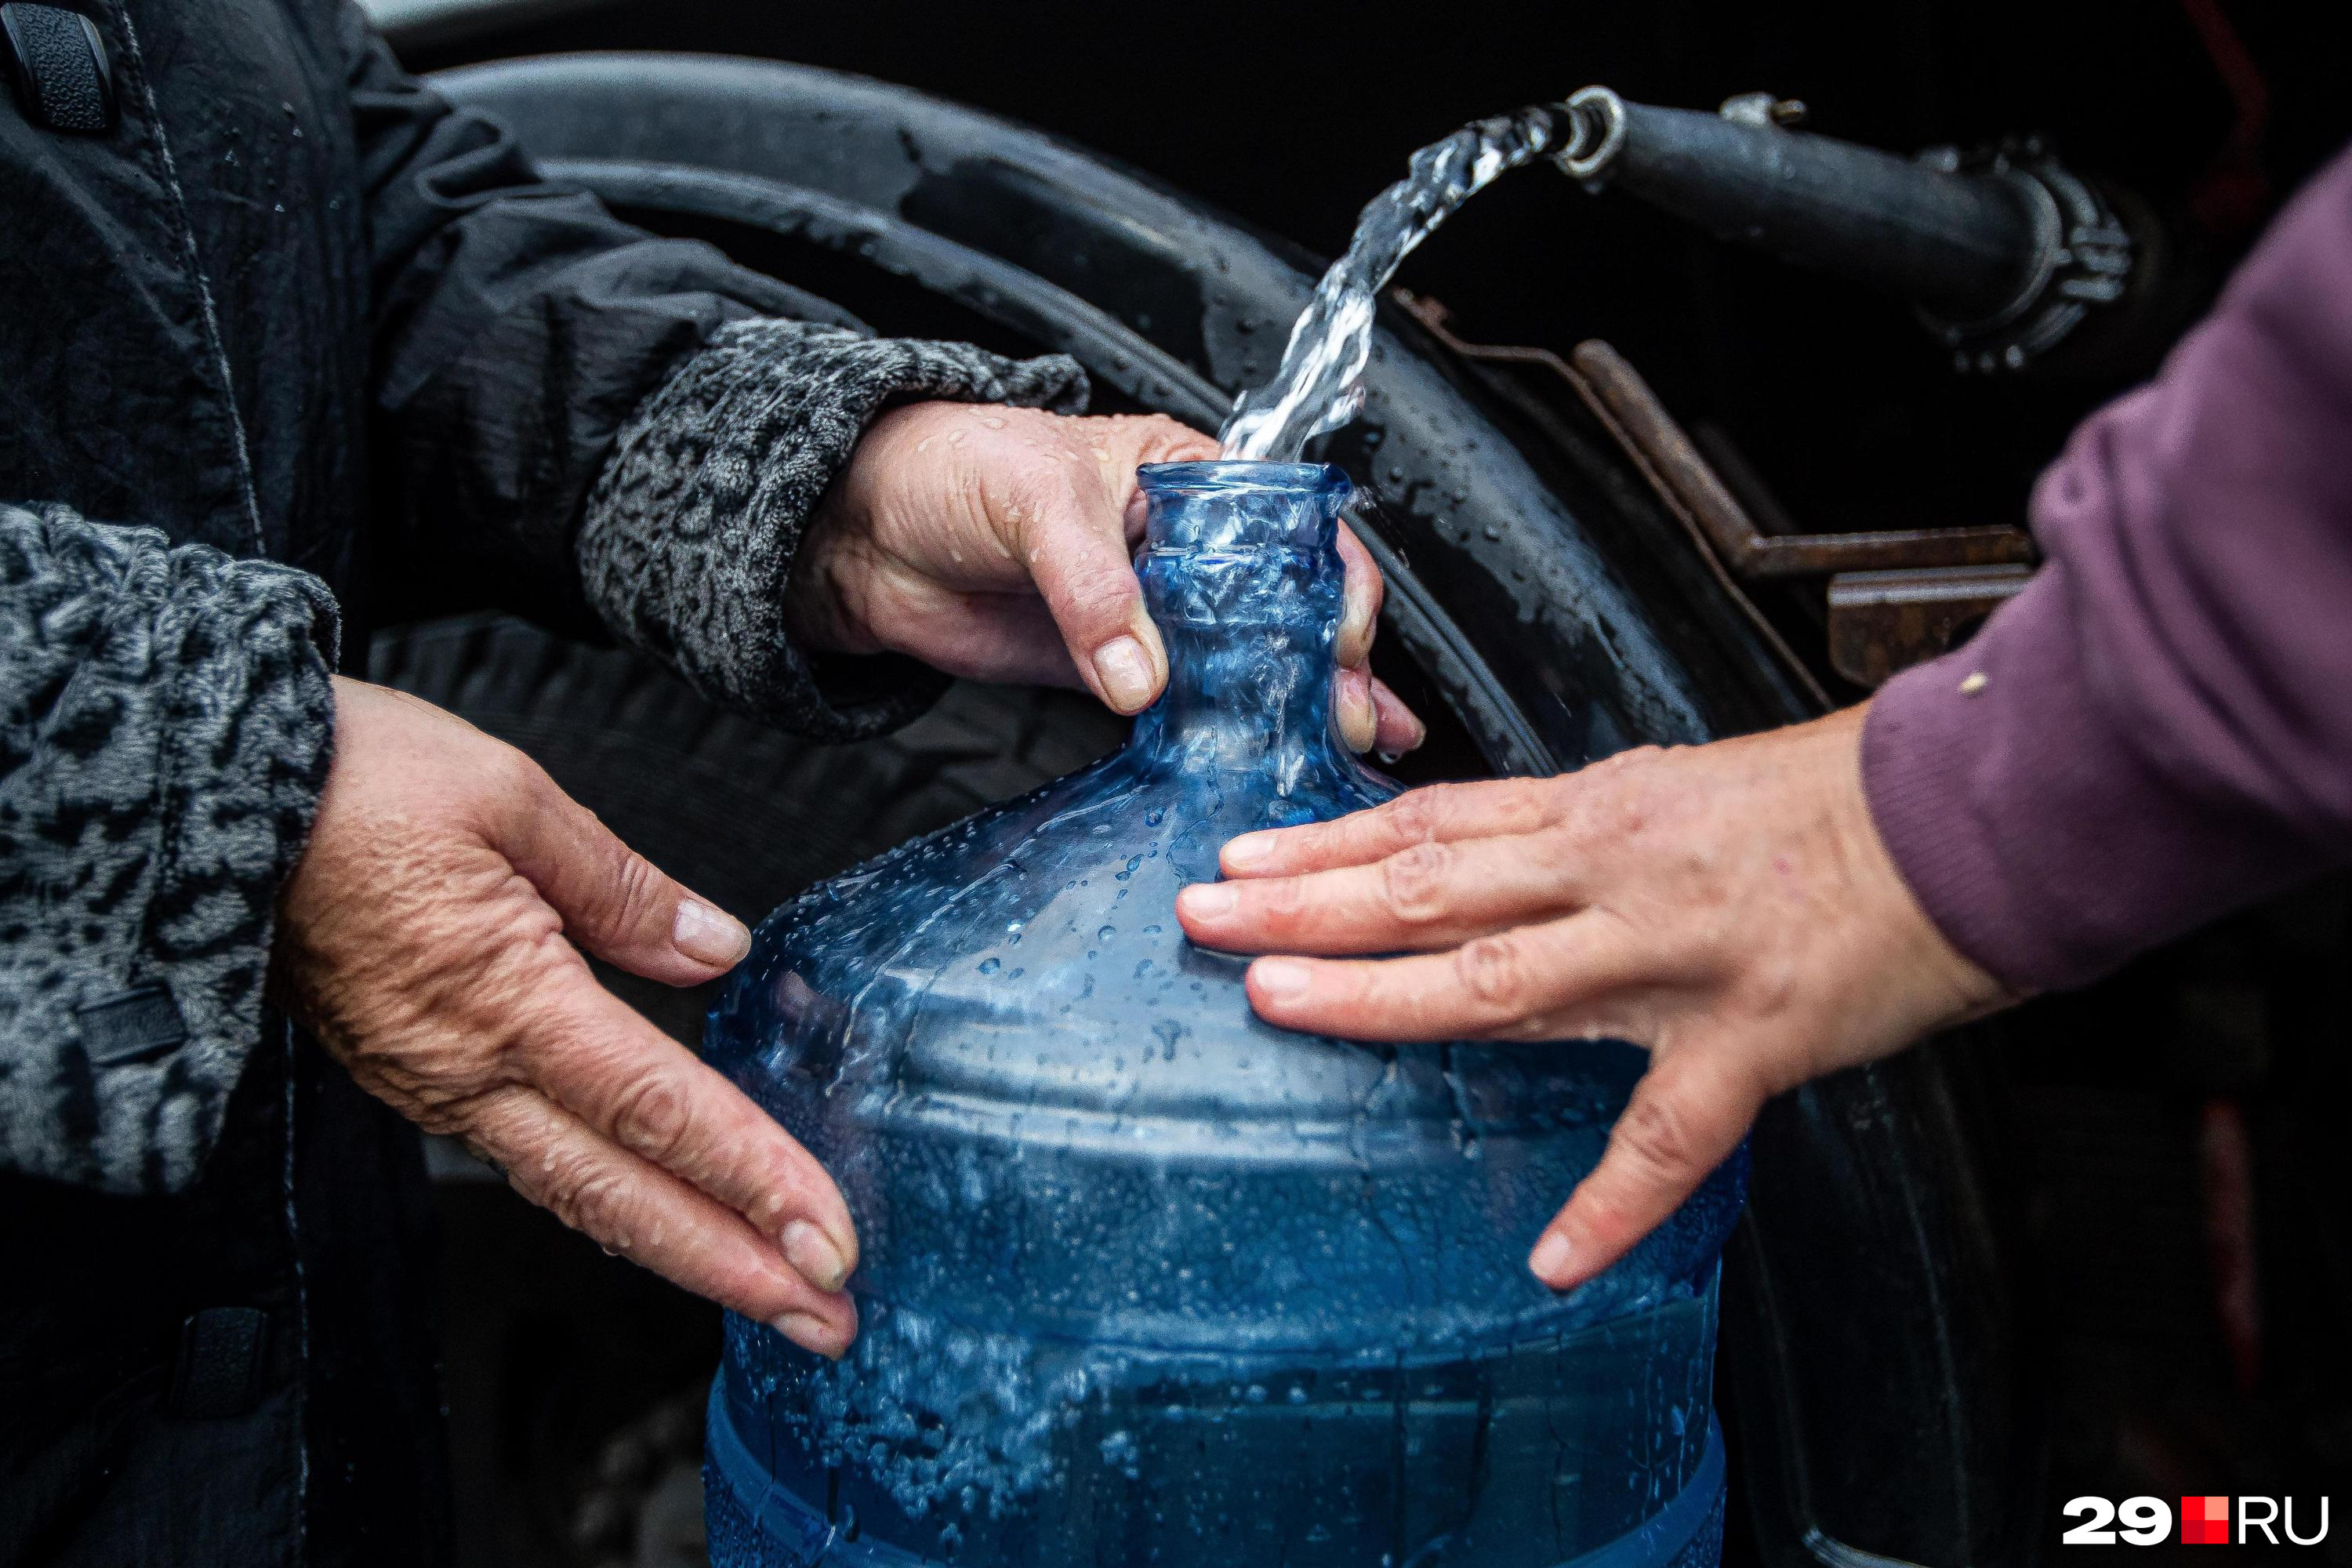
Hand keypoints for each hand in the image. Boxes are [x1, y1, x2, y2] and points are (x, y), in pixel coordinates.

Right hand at [276, 678, 858, 1356]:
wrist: (206, 804)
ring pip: (577, 1194)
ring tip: (771, 1290)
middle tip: (827, 1318)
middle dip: (735, 1268)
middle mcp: (467, 1070)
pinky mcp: (416, 1075)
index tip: (828, 1234)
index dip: (754, 1179)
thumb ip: (624, 887)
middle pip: (622, 1195)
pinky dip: (610, 1206)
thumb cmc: (348, 785)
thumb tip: (715, 947)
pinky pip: (530, 1161)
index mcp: (504, 999)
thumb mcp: (510, 797)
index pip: (659, 1109)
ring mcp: (435, 1085)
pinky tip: (662, 1219)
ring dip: (683, 1250)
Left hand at [787, 403, 1423, 754]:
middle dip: (1334, 661)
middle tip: (1350, 715)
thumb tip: (1142, 676)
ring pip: (1252, 665)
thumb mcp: (1034, 503)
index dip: (1330, 578)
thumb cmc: (950, 471)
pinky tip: (1274, 764)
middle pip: (1287, 606)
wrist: (864, 536)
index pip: (1290, 525)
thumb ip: (1092, 588)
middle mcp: (1187, 549)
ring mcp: (1157, 617)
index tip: (1344, 632)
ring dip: (1302, 708)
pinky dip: (1235, 738)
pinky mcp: (1118, 675)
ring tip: (1345, 751)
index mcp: (1188, 477)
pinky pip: (1191, 709)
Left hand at [1173, 704, 2008, 1292]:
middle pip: (1432, 888)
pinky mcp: (1753, 1036)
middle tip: (1201, 915)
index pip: (1433, 826)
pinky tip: (1554, 1258)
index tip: (1239, 854)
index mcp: (1600, 813)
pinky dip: (1612, 1203)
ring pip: (1504, 979)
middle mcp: (1615, 873)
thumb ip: (1580, 831)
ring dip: (1383, 997)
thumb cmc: (1832, 801)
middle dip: (1306, 901)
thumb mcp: (1680, 789)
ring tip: (1281, 1004)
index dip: (1326, 842)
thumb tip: (1485, 848)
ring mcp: (1675, 957)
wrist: (1970, 808)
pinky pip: (1672, 1135)